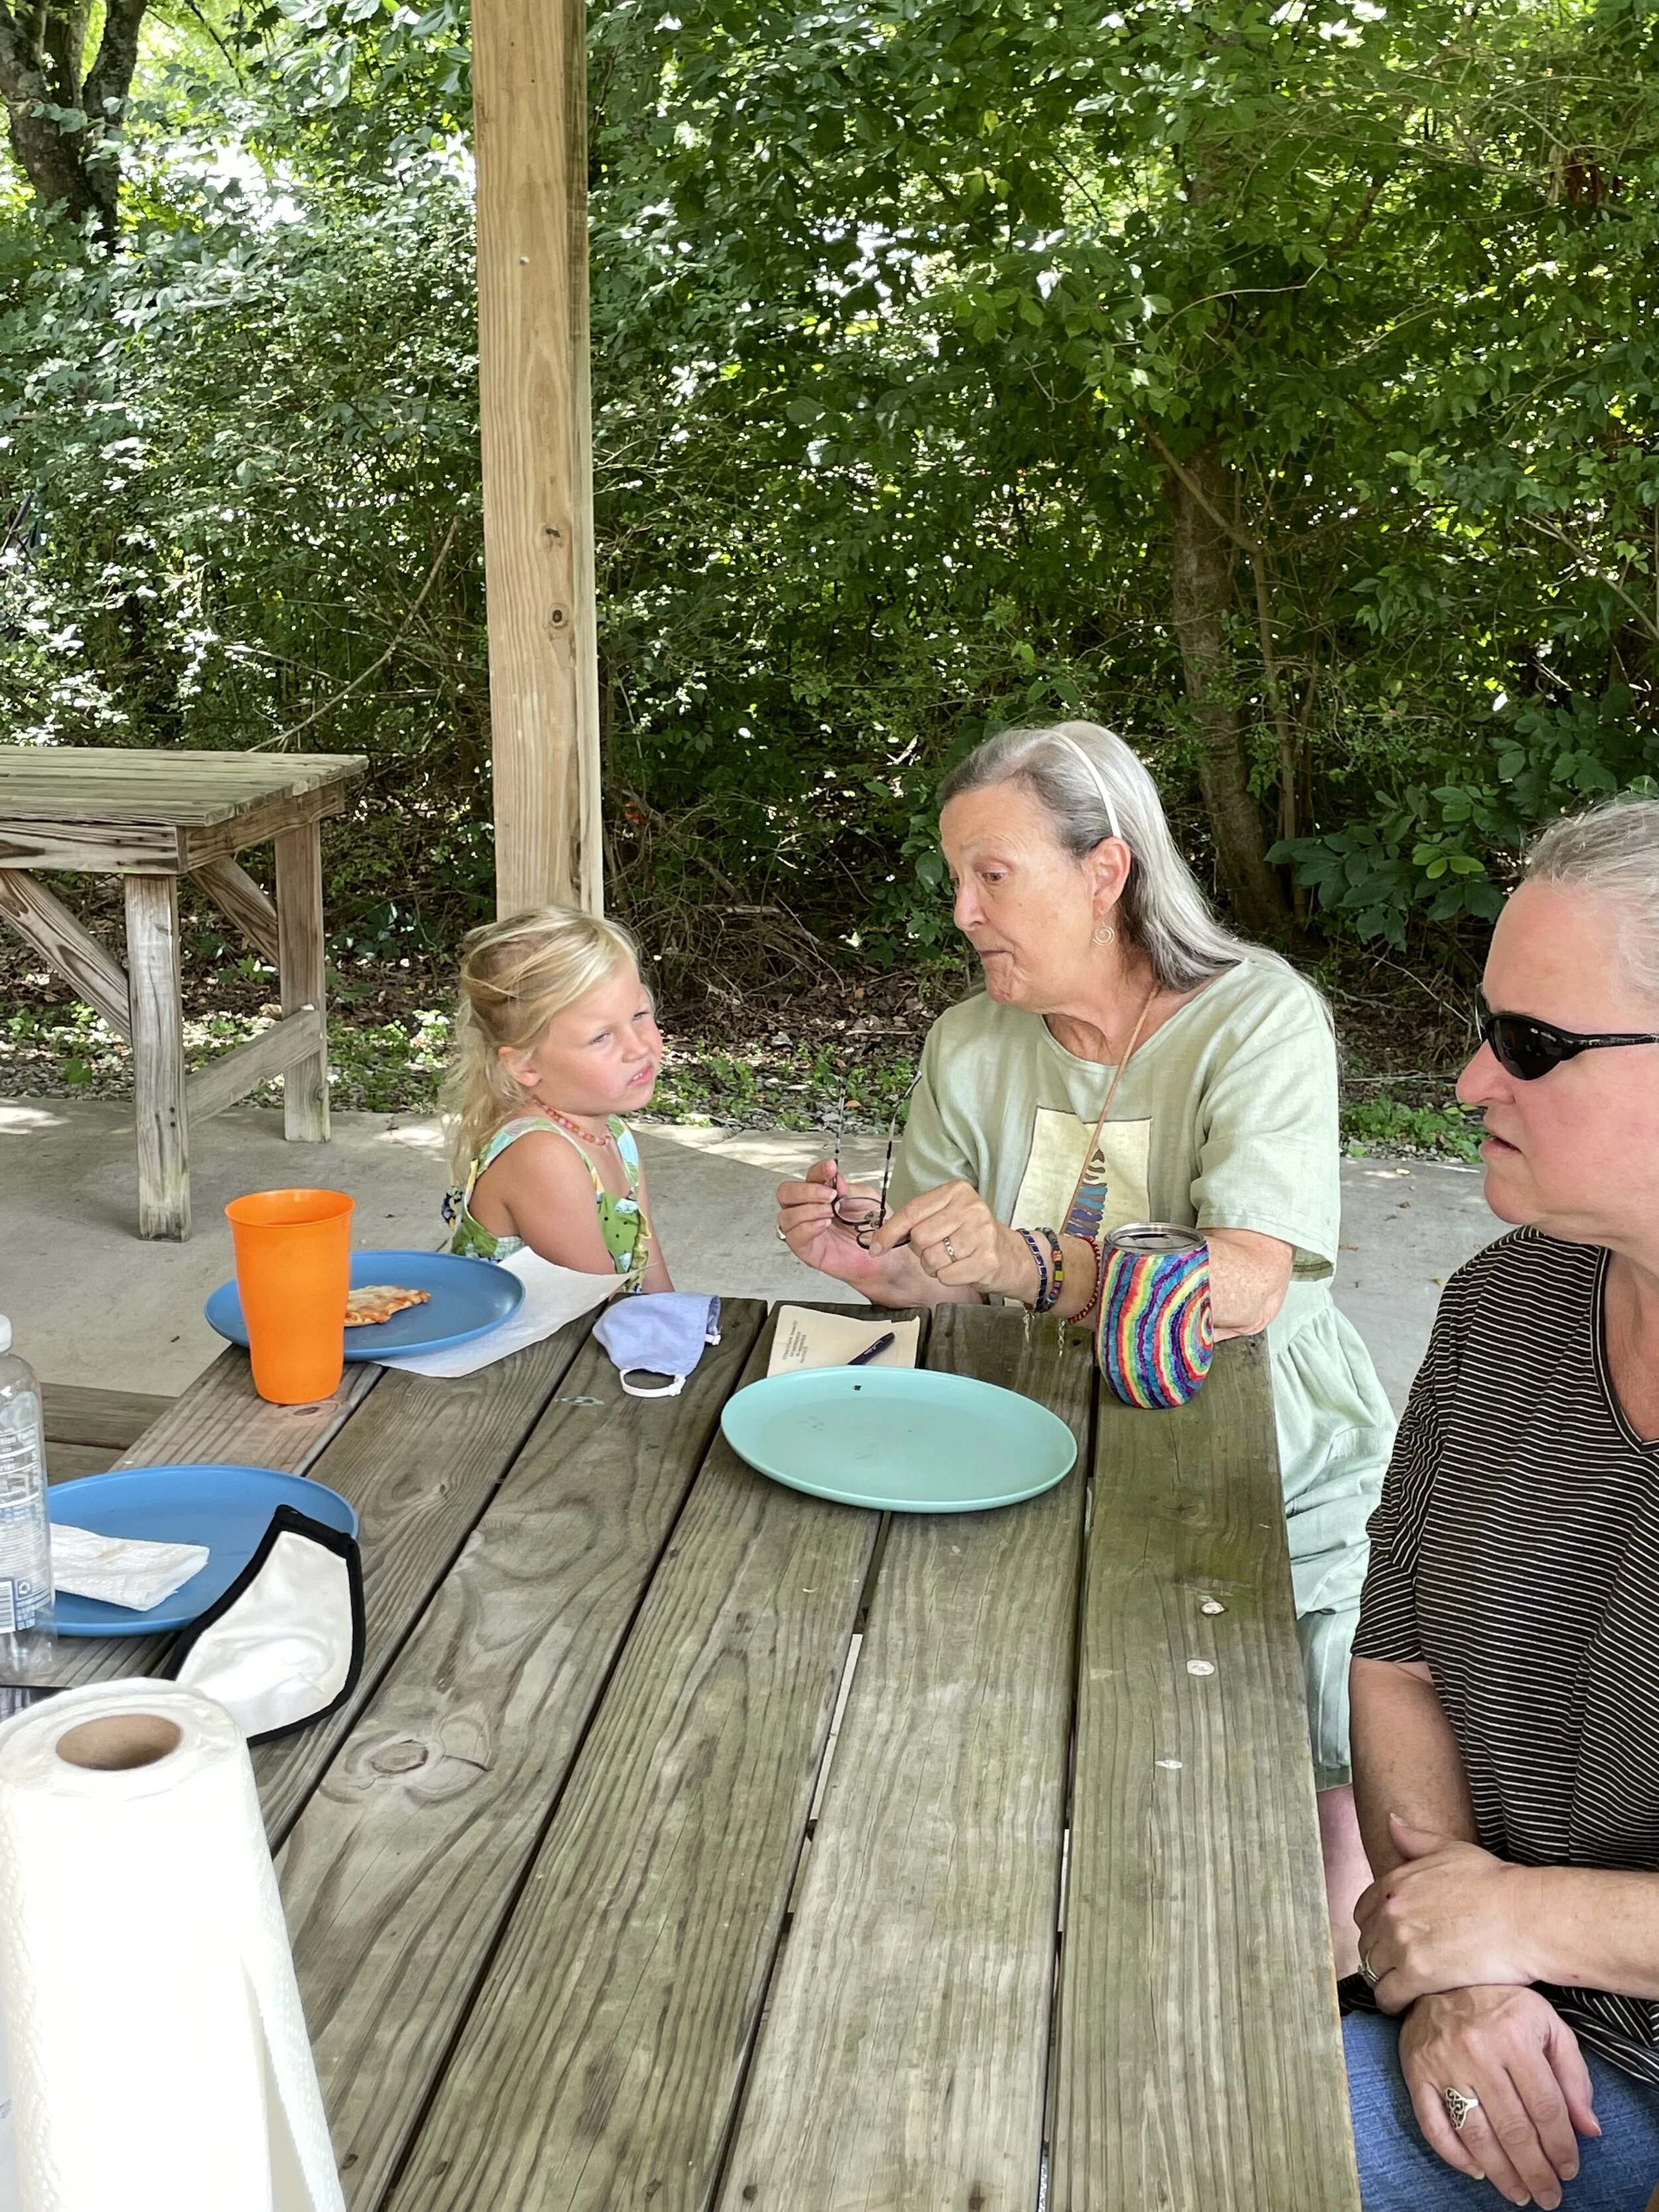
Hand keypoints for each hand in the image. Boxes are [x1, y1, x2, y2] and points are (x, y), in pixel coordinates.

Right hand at [775, 1159, 899, 1287]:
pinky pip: (794, 1237)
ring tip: (830, 1212)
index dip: (818, 1171)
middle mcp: (808, 1210)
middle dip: (805, 1191)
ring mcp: (805, 1230)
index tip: (831, 1168)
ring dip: (808, 1210)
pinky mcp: (807, 1250)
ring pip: (786, 1215)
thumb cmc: (872, 1228)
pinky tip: (823, 1224)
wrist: (882, 1256)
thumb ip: (848, 1188)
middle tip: (829, 1195)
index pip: (809, 1177)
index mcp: (821, 1194)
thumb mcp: (865, 1199)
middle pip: (786, 1193)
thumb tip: (834, 1178)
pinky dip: (807, 1228)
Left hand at [870, 1180, 1029, 1296]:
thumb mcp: (946, 1216)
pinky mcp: (986, 1260)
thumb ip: (917, 1220)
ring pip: (931, 1258)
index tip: (876, 1247)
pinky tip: (961, 1269)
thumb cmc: (971, 1236)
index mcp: (956, 1191)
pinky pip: (946, 1275)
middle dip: (921, 1251)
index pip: (911, 1212)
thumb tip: (878, 1240)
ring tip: (951, 1260)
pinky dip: (947, 1277)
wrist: (1011, 1256)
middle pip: (919, 1237)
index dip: (889, 1232)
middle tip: (938, 1250)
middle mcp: (971, 1208)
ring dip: (934, 1266)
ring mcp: (981, 1234)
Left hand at [1358, 1815, 1537, 2008]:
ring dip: (1383, 1979)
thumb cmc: (1496, 1883)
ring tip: (1401, 1986)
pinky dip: (1392, 2002)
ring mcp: (1402, 1942)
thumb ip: (1416, 1840)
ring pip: (1372, 1969)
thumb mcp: (1452, 1850)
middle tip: (1397, 1967)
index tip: (1388, 1939)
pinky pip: (1387, 1995)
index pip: (1362, 1911)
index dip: (1374, 1927)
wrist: (1524, 1916)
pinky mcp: (1418, 1974)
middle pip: (1365, 1942)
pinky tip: (1405, 2004)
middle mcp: (1391, 1911)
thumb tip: (1391, 1821)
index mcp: (1395, 1882)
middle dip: (1378, 1954)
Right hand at [1397, 1985, 1597, 2207]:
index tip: (1570, 2171)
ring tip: (1519, 2193)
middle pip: (1513, 2128)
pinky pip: (1432, 2125)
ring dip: (1501, 2173)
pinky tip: (1476, 2170)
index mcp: (1514, 2035)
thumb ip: (1572, 2075)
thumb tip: (1589, 2129)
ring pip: (1476, 2134)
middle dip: (1535, 2171)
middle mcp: (1476, 2050)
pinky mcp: (1415, 2072)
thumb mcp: (1546, 2024)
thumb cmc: (1500, 2002)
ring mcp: (1442, 2063)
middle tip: (1548, 2196)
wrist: (1440, 1976)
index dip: (1561, 2146)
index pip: (1545, 2107)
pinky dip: (1454, 2155)